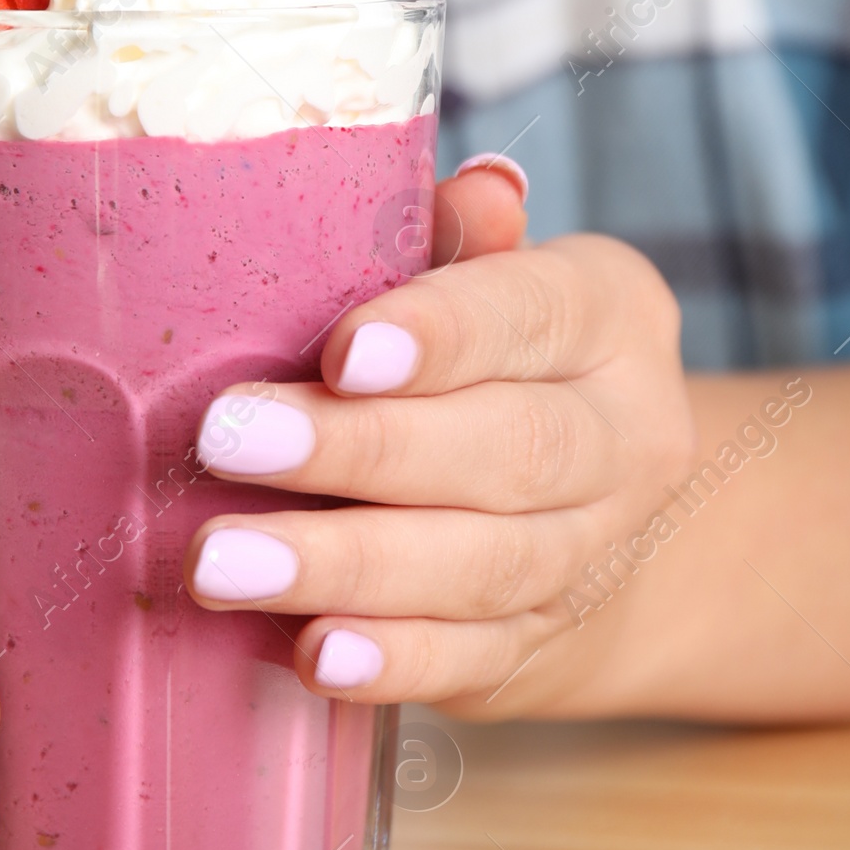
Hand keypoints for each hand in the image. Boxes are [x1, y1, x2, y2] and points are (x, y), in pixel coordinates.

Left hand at [184, 161, 694, 714]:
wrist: (586, 508)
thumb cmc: (488, 353)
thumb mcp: (484, 272)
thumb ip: (458, 236)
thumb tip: (476, 188)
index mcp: (610, 316)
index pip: (533, 316)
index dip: (441, 336)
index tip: (341, 353)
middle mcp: (627, 438)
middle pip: (510, 451)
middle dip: (362, 452)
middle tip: (230, 443)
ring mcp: (593, 553)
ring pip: (483, 565)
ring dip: (345, 566)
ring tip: (223, 562)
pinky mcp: (542, 647)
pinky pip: (473, 660)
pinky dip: (392, 661)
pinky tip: (312, 654)